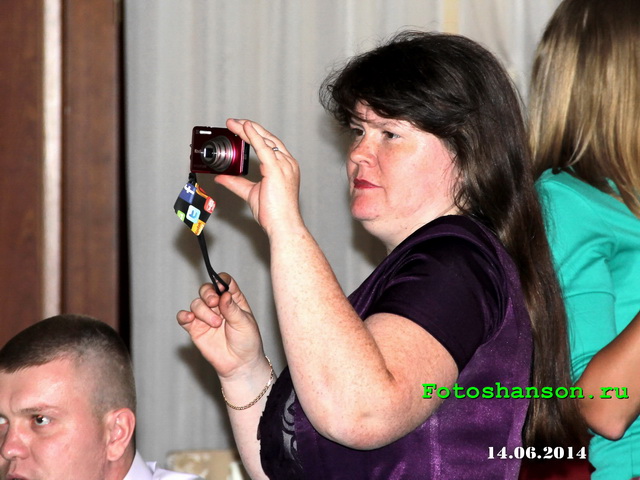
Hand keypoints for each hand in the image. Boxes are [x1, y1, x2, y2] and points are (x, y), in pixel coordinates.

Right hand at [176, 273, 263, 378]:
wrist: (239, 364)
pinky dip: (184, 315)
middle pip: (207, 289)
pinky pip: (183, 317)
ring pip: (196, 303)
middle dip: (208, 293)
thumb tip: (224, 294)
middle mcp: (218, 305)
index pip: (225, 282)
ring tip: (216, 324)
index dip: (221, 281)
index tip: (221, 287)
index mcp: (233, 299)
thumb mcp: (245, 323)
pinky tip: (189, 318)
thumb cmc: (247, 342)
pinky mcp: (195, 328)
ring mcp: (205, 316)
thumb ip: (233, 308)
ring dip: (203, 311)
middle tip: (214, 303)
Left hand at [214, 118, 303, 236]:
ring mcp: (284, 165)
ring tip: (233, 123)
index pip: (270, 145)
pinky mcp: (276, 169)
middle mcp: (287, 163)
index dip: (256, 134)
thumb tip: (221, 178)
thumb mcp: (250, 193)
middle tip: (233, 122)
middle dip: (250, 128)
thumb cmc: (274, 213)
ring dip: (248, 129)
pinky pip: (263, 148)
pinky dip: (253, 136)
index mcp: (284, 167)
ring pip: (264, 140)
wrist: (283, 224)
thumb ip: (236, 183)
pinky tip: (244, 128)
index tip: (242, 128)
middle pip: (268, 138)